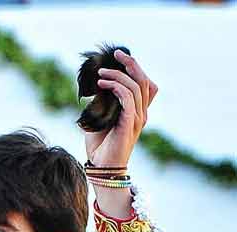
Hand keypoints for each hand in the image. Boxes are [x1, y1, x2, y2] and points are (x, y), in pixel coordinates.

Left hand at [84, 49, 157, 167]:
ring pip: (135, 86)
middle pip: (144, 81)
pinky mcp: (129, 124)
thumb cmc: (100, 147)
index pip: (146, 85)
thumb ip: (101, 104)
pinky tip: (103, 85)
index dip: (136, 69)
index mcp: (137, 113)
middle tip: (116, 54)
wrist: (102, 168)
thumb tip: (94, 88)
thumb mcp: (99, 120)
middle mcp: (141, 114)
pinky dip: (116, 87)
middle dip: (131, 64)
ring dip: (118, 75)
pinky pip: (128, 98)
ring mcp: (137, 119)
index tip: (119, 59)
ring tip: (101, 73)